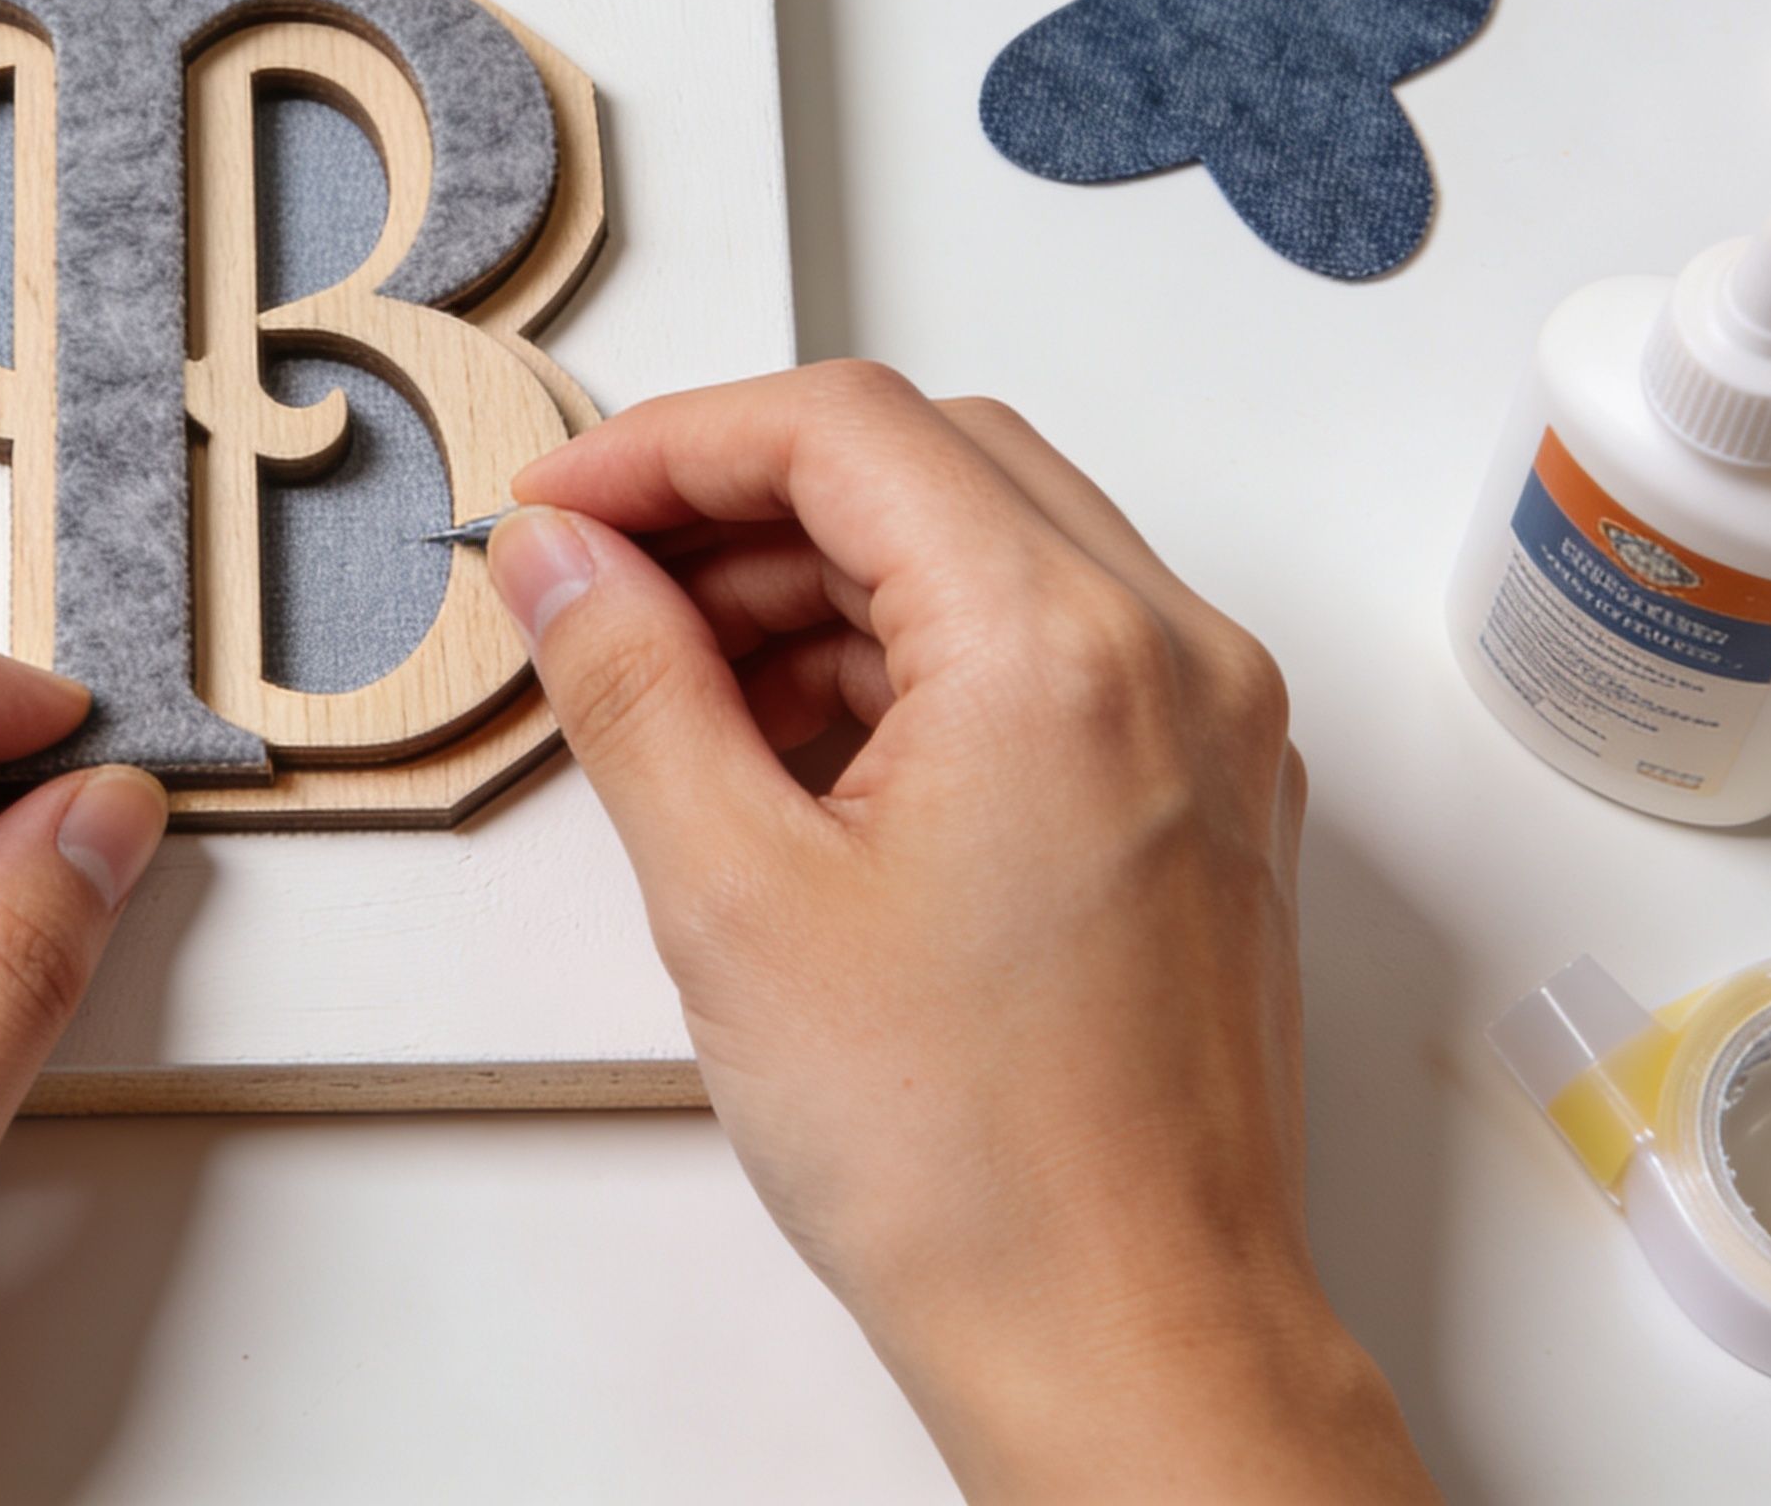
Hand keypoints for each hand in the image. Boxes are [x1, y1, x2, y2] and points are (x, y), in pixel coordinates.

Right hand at [486, 364, 1429, 1500]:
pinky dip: (910, 656)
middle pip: (928, 463)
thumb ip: (630, 684)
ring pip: (990, 548)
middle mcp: (1172, 655)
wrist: (1126, 1340)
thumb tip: (562, 561)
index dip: (671, 445)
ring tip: (673, 682)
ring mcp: (1208, 727)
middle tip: (599, 579)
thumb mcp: (733, 894)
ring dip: (822, 580)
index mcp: (1063, 649)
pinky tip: (789, 747)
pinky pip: (1049, 648)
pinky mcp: (1204, 799)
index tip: (564, 509)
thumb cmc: (974, 1167)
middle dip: (742, 502)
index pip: (845, 429)